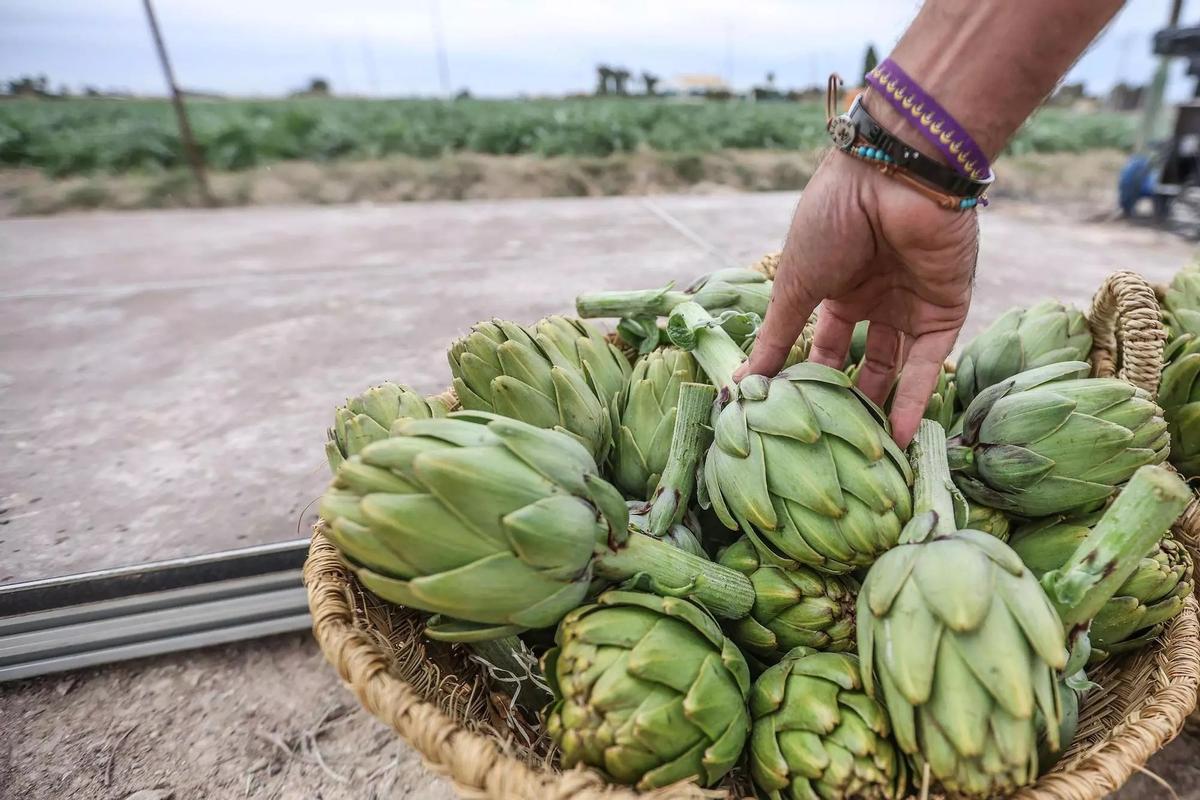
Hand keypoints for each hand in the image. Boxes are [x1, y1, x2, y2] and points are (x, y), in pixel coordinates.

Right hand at [737, 150, 977, 445]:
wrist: (894, 175)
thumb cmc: (832, 219)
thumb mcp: (795, 285)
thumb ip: (776, 339)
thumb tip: (740, 386)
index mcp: (834, 283)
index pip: (821, 342)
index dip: (807, 377)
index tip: (790, 417)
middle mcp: (874, 295)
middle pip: (861, 359)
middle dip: (847, 397)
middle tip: (831, 443)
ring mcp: (911, 303)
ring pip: (897, 366)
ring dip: (884, 406)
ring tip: (867, 454)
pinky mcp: (946, 309)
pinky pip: (930, 362)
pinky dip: (917, 397)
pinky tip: (900, 435)